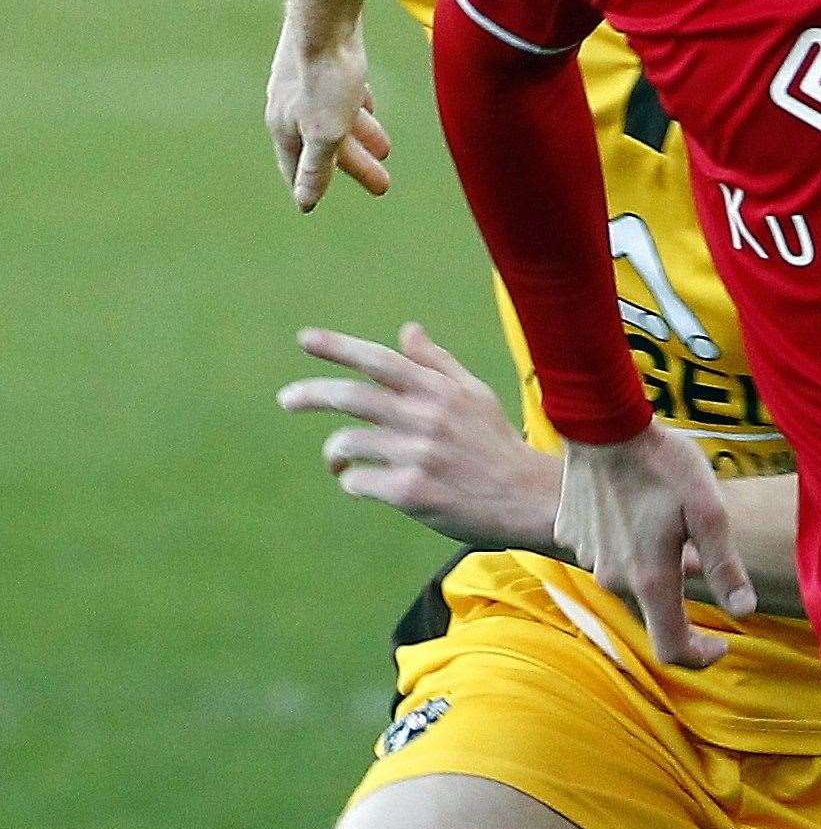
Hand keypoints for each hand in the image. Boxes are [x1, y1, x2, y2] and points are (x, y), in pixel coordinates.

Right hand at [266, 18, 392, 210]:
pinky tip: (369, 108)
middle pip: (325, 145)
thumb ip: (316, 167)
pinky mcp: (324, 60)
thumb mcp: (325, 132)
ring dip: (360, 137)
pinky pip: (341, 93)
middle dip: (355, 165)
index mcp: (286, 127)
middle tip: (383, 185)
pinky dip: (356, 107)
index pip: (297, 168)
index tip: (315, 204)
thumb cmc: (325, 78)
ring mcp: (307, 82)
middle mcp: (291, 106)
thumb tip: (305, 202)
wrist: (326, 18)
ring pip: (335, 118)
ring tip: (385, 150)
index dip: (309, 186)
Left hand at [278, 323, 559, 550]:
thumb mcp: (474, 394)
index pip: (381, 361)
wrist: (526, 498)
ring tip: (339, 459)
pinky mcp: (411, 492)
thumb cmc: (495, 444)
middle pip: (352, 397)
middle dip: (311, 394)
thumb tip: (407, 330)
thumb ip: (436, 363)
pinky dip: (353, 481)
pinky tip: (367, 483)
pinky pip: (358, 481)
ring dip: (336, 452)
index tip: (305, 338)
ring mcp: (418, 455)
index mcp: (439, 391)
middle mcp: (426, 417)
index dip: (340, 347)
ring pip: (348, 443)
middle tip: (286, 399)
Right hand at [557, 427, 756, 668]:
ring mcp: (587, 557)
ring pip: (627, 576)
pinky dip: (624, 542)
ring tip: (667, 520)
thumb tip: (744, 612)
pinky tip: (635, 507)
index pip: (671, 648)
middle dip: (679, 593)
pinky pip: (604, 552)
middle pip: (651, 608)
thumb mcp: (708, 510)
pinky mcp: (571, 535)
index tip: (721, 645)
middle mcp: (612, 578)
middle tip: (698, 553)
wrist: (603, 424)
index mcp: (649, 579)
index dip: (699, 657)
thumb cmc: (662, 464)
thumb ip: (724, 565)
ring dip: (650, 563)